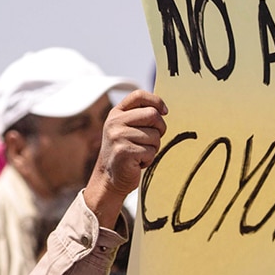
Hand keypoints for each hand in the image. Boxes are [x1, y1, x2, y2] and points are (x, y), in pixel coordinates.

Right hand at [85, 90, 167, 226]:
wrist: (110, 178)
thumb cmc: (126, 152)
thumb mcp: (128, 129)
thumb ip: (140, 117)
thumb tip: (163, 109)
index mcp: (117, 113)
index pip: (139, 96)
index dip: (156, 101)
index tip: (164, 112)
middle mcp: (115, 122)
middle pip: (153, 115)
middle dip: (160, 129)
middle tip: (152, 140)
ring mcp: (118, 137)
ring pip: (154, 136)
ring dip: (153, 147)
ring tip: (140, 153)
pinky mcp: (124, 152)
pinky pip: (150, 151)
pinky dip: (149, 159)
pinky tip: (137, 162)